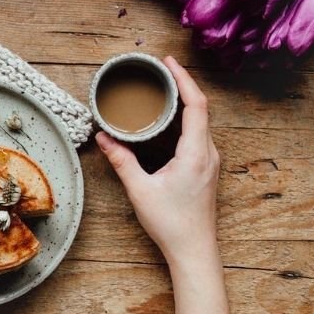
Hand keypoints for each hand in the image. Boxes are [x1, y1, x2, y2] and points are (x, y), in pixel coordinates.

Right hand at [96, 56, 219, 264]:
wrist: (194, 250)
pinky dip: (185, 120)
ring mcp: (210, 162)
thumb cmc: (171, 224)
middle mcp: (209, 153)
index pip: (196, 105)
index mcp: (196, 153)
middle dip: (182, 85)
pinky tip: (169, 122)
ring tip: (164, 90)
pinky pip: (199, 135)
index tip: (168, 63)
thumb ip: (122, 161)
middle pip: (201, 108)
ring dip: (184, 103)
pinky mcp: (206, 170)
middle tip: (161, 71)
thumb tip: (103, 138)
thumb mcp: (140, 190)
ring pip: (201, 122)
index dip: (184, 79)